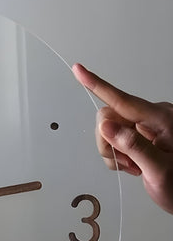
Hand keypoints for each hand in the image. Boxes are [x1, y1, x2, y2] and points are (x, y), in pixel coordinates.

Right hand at [72, 63, 172, 213]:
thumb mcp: (159, 171)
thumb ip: (133, 146)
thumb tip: (106, 126)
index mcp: (162, 119)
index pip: (123, 100)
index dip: (98, 85)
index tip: (78, 70)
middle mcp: (152, 117)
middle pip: (109, 117)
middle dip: (107, 142)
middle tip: (124, 163)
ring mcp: (145, 126)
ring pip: (107, 129)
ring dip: (113, 151)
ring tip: (132, 166)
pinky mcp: (140, 134)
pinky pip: (113, 138)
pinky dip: (117, 155)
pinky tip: (133, 165)